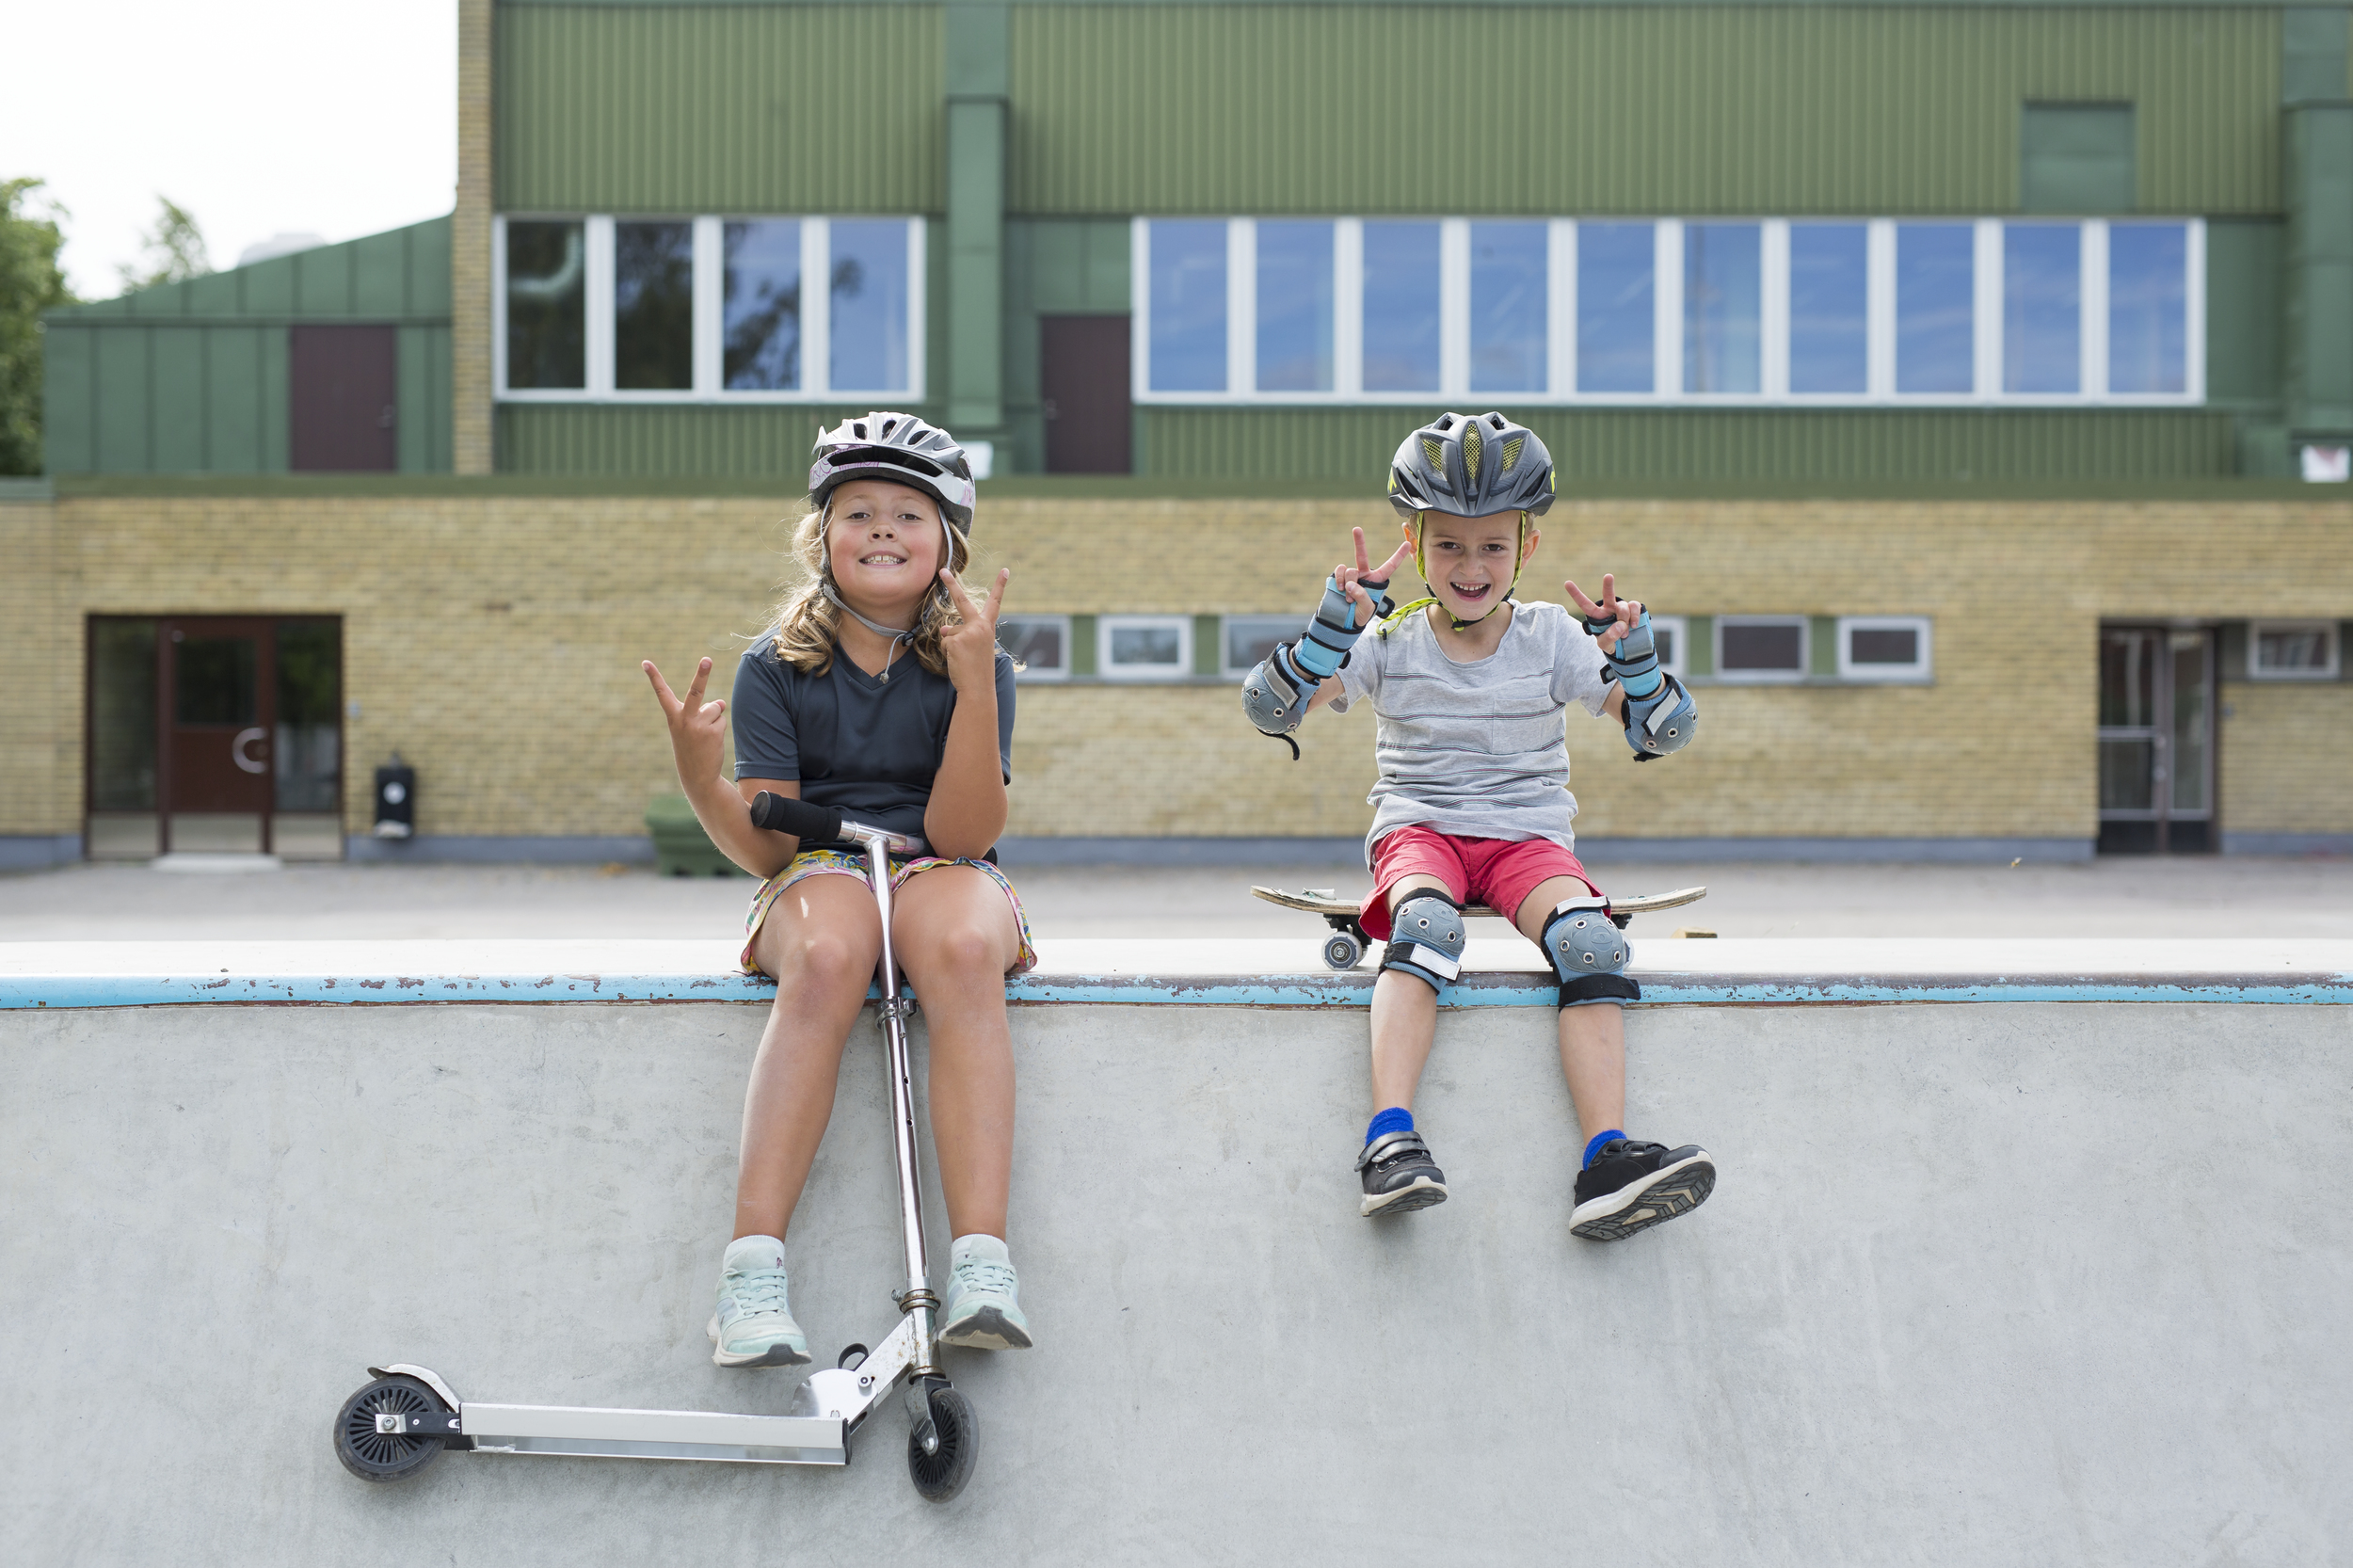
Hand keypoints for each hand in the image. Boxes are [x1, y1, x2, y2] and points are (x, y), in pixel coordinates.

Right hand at [644, 657, 727, 786]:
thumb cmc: (692, 747)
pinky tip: (712, 741)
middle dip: (702, 673)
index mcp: (673, 716)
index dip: (653, 677)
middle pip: (695, 691)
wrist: (697, 776)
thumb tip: (722, 702)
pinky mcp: (713, 732)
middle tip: (707, 659)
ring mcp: (698, 725)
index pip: (662, 693)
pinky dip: (720, 728)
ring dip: (715, 718)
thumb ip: (703, 710)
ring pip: (715, 707)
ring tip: (705, 735)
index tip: (645, 662)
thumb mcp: (691, 727)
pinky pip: (722, 720)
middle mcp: (684, 719)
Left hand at [938, 566, 1010, 691]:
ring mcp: (967, 632)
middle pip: (962, 601)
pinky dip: (948, 653)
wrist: (978, 687)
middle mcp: (979, 626)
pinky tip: (958, 661)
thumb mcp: (974, 647)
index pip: (995, 602)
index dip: (1000, 585)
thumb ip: (962, 634)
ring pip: (950, 632)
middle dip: (951, 583)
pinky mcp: (956, 641)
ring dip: (953, 646)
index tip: (1005, 569)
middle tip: (942, 570)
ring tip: (965, 659)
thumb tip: (945, 629)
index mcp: (988, 627)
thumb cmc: (978, 669)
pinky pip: (945, 643)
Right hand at [1336, 526, 1414, 626]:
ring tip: (1349, 599)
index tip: (1407, 543)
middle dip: (1359, 541)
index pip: (1389, 566)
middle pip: (1362, 555)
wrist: (1343, 620)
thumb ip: (1362, 596)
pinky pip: (1339, 572)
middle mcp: (1364, 575)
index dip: (1398, 555)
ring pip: (1350, 571)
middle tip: (1356, 529)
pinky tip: (1340, 589)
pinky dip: (1339, 580)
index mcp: (1377, 581)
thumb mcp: (1367, 609)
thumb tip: (1350, 583)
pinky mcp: (1339, 578)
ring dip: (1349, 584)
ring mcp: (1351, 576)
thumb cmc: (1360, 615)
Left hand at [1564, 573, 1643, 655]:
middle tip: (1608, 576)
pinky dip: (1635, 617)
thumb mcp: (1605, 645)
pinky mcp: (1633, 608)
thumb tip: (1620, 625)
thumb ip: (1609, 638)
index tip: (1566, 583)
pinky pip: (1634, 607)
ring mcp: (1621, 607)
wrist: (1628, 645)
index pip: (1585, 604)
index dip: (1576, 594)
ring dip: (1624, 621)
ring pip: (1623, 607)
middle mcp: (1608, 608)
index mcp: (1597, 615)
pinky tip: (1634, 625)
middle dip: (1608, 586)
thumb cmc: (1612, 643)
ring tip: (1624, 634)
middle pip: (1607, 595)